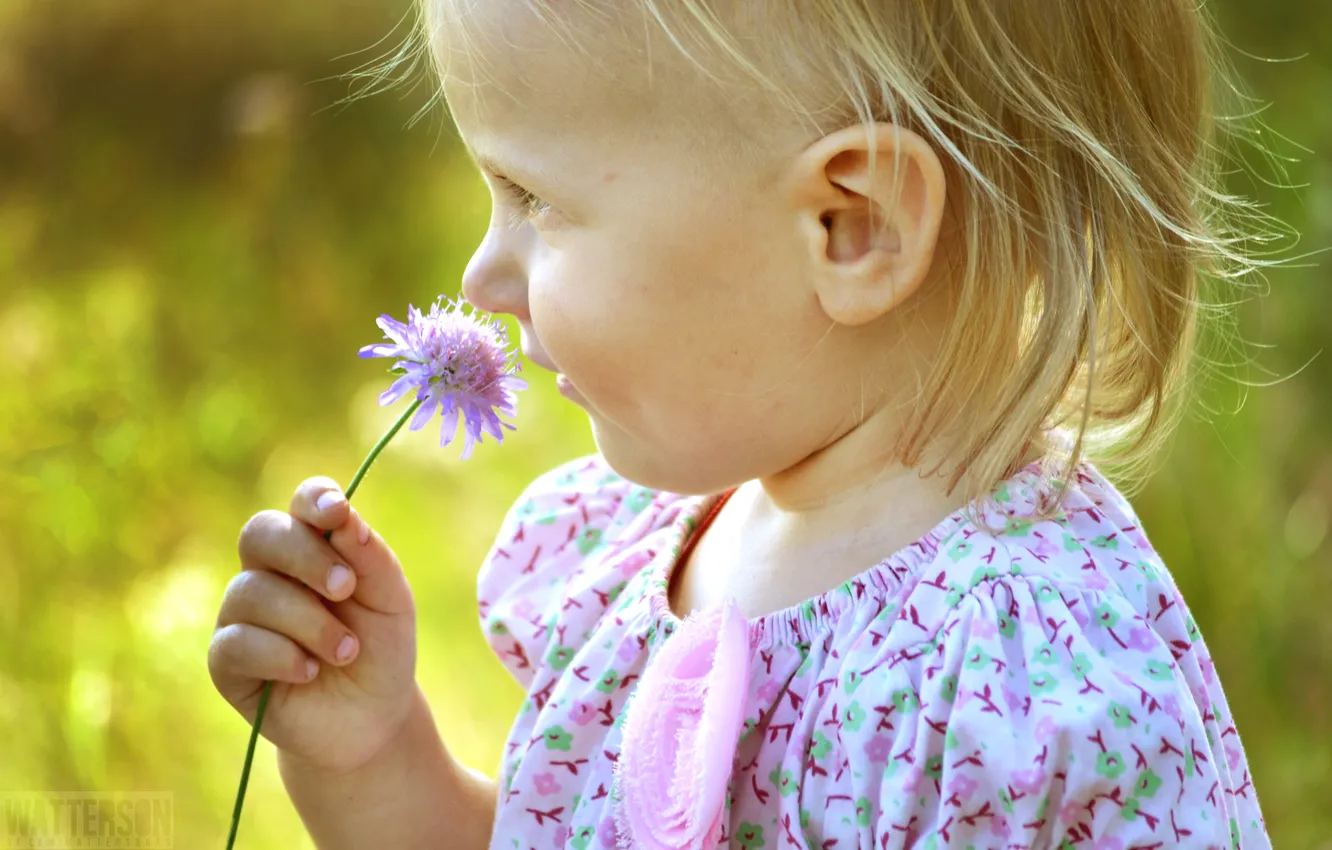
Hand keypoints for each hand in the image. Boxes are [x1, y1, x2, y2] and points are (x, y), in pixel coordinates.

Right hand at [209, 477, 417, 774]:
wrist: (369, 720)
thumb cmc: (380, 650)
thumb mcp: (390, 602)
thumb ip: (370, 558)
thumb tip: (343, 519)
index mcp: (313, 547)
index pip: (301, 504)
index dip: (314, 499)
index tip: (337, 513)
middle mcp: (270, 572)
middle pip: (260, 533)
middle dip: (306, 556)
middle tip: (346, 589)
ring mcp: (242, 614)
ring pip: (252, 591)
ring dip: (308, 621)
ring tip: (346, 651)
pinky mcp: (226, 661)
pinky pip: (237, 642)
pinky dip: (281, 655)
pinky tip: (309, 672)